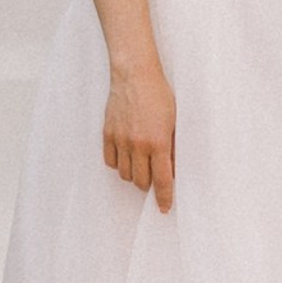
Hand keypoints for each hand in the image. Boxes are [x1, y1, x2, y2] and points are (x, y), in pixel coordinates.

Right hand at [103, 61, 177, 209]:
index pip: (162, 180)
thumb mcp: (174, 121)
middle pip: (140, 181)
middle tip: (154, 175)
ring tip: (141, 163)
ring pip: (124, 174)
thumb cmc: (158, 95)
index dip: (163, 197)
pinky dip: (118, 164)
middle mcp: (137, 145)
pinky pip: (110, 161)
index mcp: (158, 142)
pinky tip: (126, 155)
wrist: (135, 75)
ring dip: (134, 174)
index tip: (164, 207)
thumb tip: (172, 168)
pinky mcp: (108, 135)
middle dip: (149, 183)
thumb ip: (172, 147)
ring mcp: (120, 140)